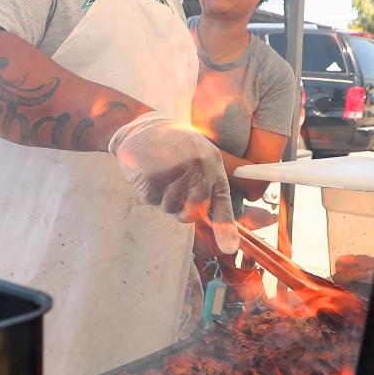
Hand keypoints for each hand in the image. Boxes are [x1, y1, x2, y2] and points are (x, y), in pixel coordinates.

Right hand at [108, 112, 238, 252]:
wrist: (144, 126)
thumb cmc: (175, 147)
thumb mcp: (199, 158)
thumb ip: (207, 187)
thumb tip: (214, 223)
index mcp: (212, 165)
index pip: (222, 202)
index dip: (225, 228)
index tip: (229, 248)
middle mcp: (197, 168)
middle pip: (192, 213)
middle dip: (182, 210)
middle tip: (174, 189)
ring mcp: (174, 171)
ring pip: (169, 209)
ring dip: (162, 199)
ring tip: (162, 175)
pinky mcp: (151, 175)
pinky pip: (150, 200)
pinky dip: (147, 191)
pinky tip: (148, 172)